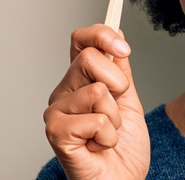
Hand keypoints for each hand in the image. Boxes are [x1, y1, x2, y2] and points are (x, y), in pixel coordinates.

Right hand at [44, 24, 149, 179]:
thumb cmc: (123, 149)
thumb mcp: (129, 101)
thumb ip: (121, 70)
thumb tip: (118, 34)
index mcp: (80, 81)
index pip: (81, 41)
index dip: (101, 35)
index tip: (123, 47)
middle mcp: (64, 92)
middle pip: (89, 58)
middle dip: (118, 83)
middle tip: (118, 107)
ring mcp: (56, 112)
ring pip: (97, 91)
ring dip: (115, 118)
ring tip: (106, 134)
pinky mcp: (55, 133)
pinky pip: (95, 119)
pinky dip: (108, 136)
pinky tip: (98, 147)